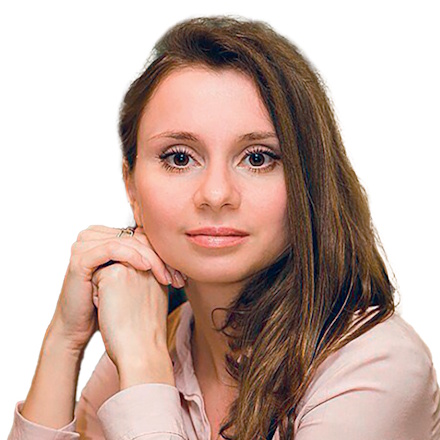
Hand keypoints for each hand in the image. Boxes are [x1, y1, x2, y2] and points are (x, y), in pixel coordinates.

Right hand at [49, 225, 186, 352]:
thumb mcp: (130, 278)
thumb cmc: (106, 304)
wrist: (78, 328)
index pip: (141, 236)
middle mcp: (92, 235)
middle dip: (160, 257)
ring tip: (165, 276)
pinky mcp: (80, 257)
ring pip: (127, 242)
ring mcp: (84, 244)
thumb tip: (176, 252)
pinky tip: (146, 268)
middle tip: (177, 276)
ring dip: (151, 258)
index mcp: (104, 235)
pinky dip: (132, 256)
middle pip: (136, 238)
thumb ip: (145, 260)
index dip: (163, 252)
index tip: (181, 272)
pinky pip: (112, 249)